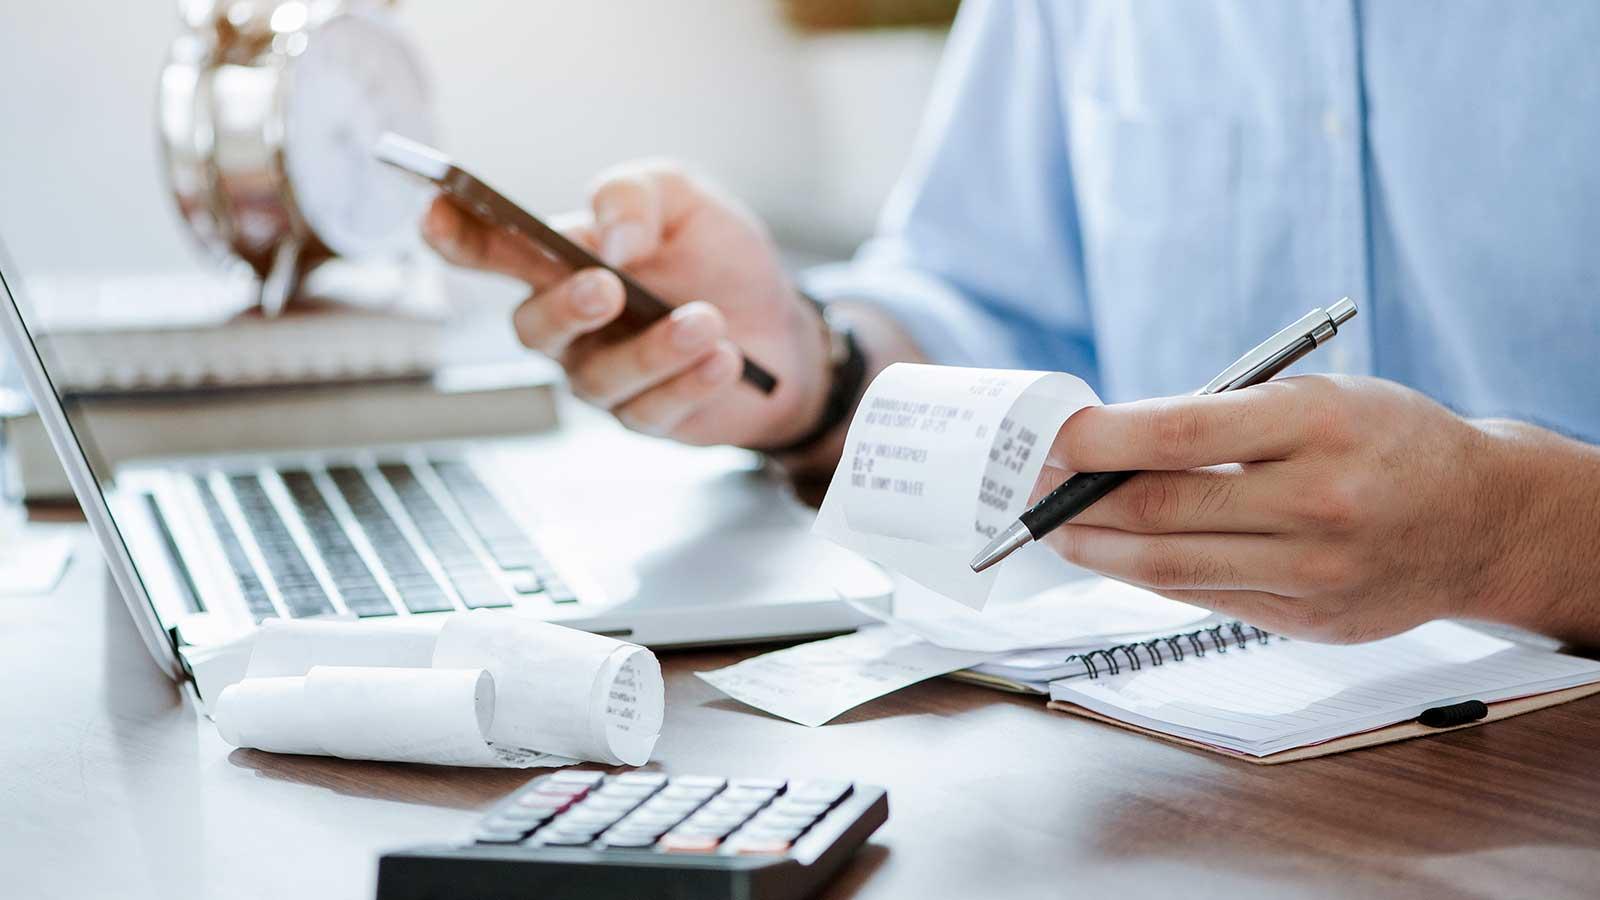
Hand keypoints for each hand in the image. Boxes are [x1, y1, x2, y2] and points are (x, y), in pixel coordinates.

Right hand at [421, 161, 828, 447]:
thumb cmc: (719, 261)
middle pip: (531, 328)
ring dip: (654, 348)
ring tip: (706, 320)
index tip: (438, 211)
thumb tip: (608, 238)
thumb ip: (636, 195)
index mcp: (563, 263)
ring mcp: (604, 376)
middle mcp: (571, 326)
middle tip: (607, 287)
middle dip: (563, 307)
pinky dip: (690, 382)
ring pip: (598, 377)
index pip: (493, 250)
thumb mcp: (686, 200)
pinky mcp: (648, 418)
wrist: (785, 327)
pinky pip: (651, 411)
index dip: (456, 234)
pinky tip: (726, 357)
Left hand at [1036, 375, 1527, 642]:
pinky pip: (1204, 597)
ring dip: (1096, 549)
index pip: (1179, 431)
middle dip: (1079, 497)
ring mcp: (1316, 572)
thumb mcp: (1317, 399)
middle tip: (1028, 486)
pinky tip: (1116, 556)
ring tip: (1053, 530)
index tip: (1048, 437)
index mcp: (1319, 424)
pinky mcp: (1311, 622)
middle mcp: (1319, 502)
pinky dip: (1150, 576)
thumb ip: (1222, 420)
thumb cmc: (1385, 441)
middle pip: (1163, 507)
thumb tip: (1109, 446)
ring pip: (1171, 567)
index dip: (1098, 439)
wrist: (1482, 520)